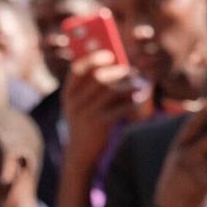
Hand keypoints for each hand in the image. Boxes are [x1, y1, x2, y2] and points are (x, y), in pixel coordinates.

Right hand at [62, 51, 153, 170]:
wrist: (80, 151)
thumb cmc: (85, 121)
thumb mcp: (82, 105)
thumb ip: (92, 87)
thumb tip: (117, 66)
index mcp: (68, 94)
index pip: (77, 69)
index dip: (93, 58)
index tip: (109, 54)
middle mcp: (74, 102)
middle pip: (98, 78)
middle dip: (117, 71)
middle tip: (132, 70)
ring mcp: (85, 114)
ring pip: (110, 91)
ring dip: (128, 85)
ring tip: (139, 84)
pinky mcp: (97, 125)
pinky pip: (118, 109)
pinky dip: (130, 103)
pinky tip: (138, 100)